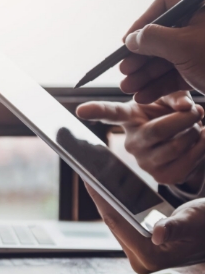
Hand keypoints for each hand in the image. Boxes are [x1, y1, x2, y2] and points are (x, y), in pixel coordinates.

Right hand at [77, 92, 204, 187]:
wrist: (183, 140)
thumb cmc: (169, 114)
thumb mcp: (170, 99)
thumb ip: (176, 96)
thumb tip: (186, 106)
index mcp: (128, 118)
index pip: (110, 114)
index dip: (95, 111)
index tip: (80, 110)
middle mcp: (131, 143)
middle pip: (157, 130)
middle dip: (185, 119)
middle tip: (196, 110)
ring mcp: (145, 163)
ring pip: (177, 146)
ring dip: (195, 132)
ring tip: (195, 127)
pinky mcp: (162, 177)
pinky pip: (188, 161)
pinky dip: (202, 147)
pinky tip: (198, 141)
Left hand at [86, 184, 204, 273]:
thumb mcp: (193, 220)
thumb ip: (175, 227)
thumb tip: (158, 234)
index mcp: (151, 257)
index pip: (118, 224)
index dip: (101, 199)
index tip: (89, 180)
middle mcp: (141, 261)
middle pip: (113, 223)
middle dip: (100, 198)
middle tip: (87, 173)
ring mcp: (138, 255)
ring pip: (115, 222)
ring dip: (104, 201)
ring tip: (92, 177)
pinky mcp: (138, 247)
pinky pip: (121, 222)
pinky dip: (114, 205)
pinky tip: (104, 188)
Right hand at [120, 0, 204, 103]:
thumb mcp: (183, 46)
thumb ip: (152, 38)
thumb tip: (131, 38)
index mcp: (201, 8)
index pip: (163, 6)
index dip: (141, 24)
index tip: (125, 44)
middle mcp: (201, 26)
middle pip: (161, 37)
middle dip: (140, 58)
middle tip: (124, 73)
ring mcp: (202, 49)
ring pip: (166, 59)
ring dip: (145, 75)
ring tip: (129, 89)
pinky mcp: (204, 70)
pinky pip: (176, 74)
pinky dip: (160, 85)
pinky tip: (145, 95)